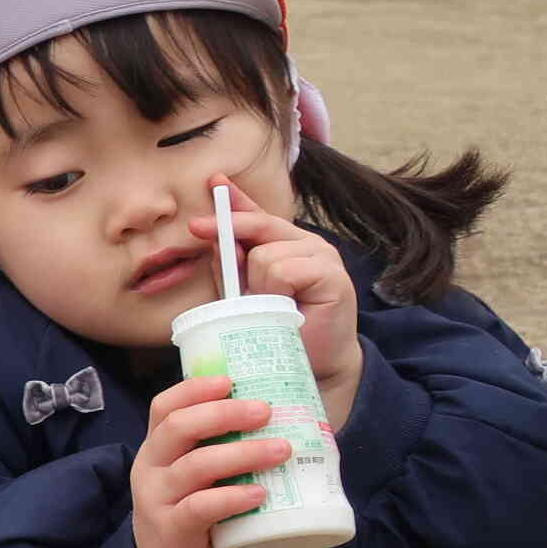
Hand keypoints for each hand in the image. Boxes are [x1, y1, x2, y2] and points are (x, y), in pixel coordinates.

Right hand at [131, 374, 287, 547]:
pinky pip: (200, 508)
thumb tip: (276, 419)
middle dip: (224, 414)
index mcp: (156, 450)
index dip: (194, 389)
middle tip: (266, 411)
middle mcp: (150, 470)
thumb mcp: (194, 479)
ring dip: (241, 454)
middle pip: (177, 428)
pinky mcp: (172, 532)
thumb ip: (217, 452)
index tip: (232, 380)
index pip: (163, 408)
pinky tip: (259, 494)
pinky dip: (232, 498)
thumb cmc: (193, 519)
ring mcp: (157, 501)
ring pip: (194, 466)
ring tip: (280, 450)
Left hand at [192, 173, 361, 423]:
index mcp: (284, 244)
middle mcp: (305, 243)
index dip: (235, 200)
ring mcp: (322, 256)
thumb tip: (212, 235)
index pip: (257, 214)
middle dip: (237, 245)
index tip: (213, 182)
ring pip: (266, 254)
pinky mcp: (333, 275)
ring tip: (272, 308)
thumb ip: (229, 264)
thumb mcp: (241, 293)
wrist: (312, 364)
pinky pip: (284, 270)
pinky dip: (275, 291)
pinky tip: (287, 307)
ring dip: (259, 286)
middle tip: (235, 281)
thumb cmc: (274, 330)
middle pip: (258, 226)